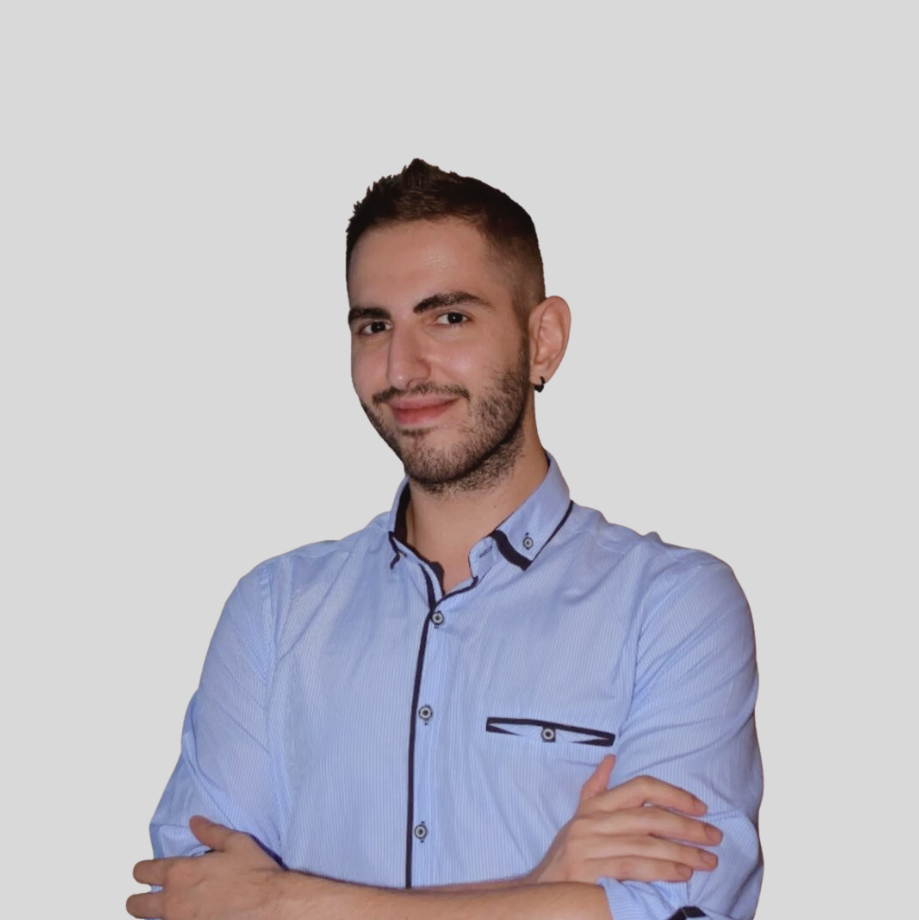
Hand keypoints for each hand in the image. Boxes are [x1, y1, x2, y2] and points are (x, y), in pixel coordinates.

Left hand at [126, 816, 285, 919]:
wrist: (270, 906)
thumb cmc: (255, 873)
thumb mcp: (236, 842)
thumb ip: (210, 832)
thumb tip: (194, 822)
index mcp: (181, 872)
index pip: (143, 871)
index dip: (143, 870)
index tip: (147, 872)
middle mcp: (173, 900)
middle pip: (135, 904)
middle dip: (139, 899)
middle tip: (150, 897)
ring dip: (157, 914)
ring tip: (173, 910)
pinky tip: (189, 916)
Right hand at [527, 756, 722, 884]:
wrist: (542, 890)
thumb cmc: (567, 855)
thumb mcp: (578, 817)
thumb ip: (596, 788)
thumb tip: (611, 758)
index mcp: (594, 806)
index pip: (640, 787)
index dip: (673, 794)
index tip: (700, 807)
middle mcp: (592, 821)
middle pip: (649, 817)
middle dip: (687, 826)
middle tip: (714, 837)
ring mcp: (590, 846)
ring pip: (646, 844)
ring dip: (682, 852)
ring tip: (707, 860)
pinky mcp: (590, 871)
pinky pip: (633, 867)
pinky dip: (661, 870)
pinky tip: (682, 874)